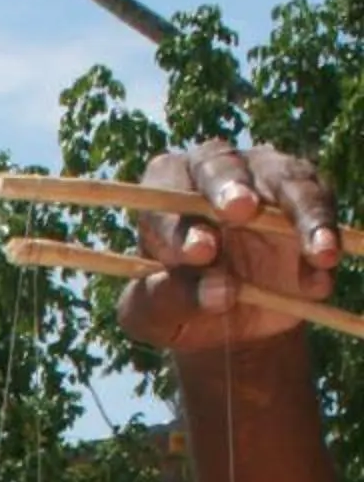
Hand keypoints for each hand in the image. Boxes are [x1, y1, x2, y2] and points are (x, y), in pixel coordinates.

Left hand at [118, 140, 341, 356]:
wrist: (225, 317)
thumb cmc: (178, 304)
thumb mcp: (156, 315)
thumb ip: (170, 300)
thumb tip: (220, 292)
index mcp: (162, 190)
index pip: (164, 192)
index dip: (181, 221)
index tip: (199, 253)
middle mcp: (212, 170)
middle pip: (220, 164)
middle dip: (230, 187)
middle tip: (240, 211)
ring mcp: (265, 177)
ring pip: (287, 179)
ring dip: (303, 213)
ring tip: (317, 253)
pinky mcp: (305, 196)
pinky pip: (320, 207)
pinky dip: (324, 239)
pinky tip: (319, 278)